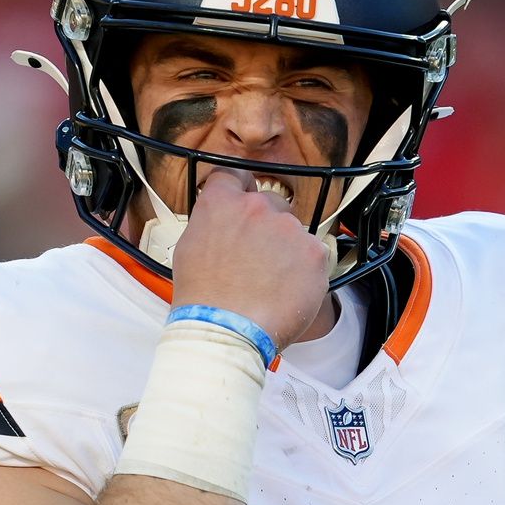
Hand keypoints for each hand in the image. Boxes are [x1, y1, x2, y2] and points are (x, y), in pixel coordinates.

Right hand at [171, 168, 329, 347]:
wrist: (227, 330)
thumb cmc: (204, 299)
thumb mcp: (189, 248)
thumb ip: (211, 223)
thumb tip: (221, 219)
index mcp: (221, 203)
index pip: (233, 175)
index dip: (240, 189)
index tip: (243, 202)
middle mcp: (257, 207)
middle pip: (272, 204)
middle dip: (268, 228)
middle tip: (259, 260)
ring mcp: (288, 228)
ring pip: (294, 233)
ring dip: (287, 252)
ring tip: (270, 284)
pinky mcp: (313, 251)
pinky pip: (314, 256)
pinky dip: (305, 272)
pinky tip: (286, 291)